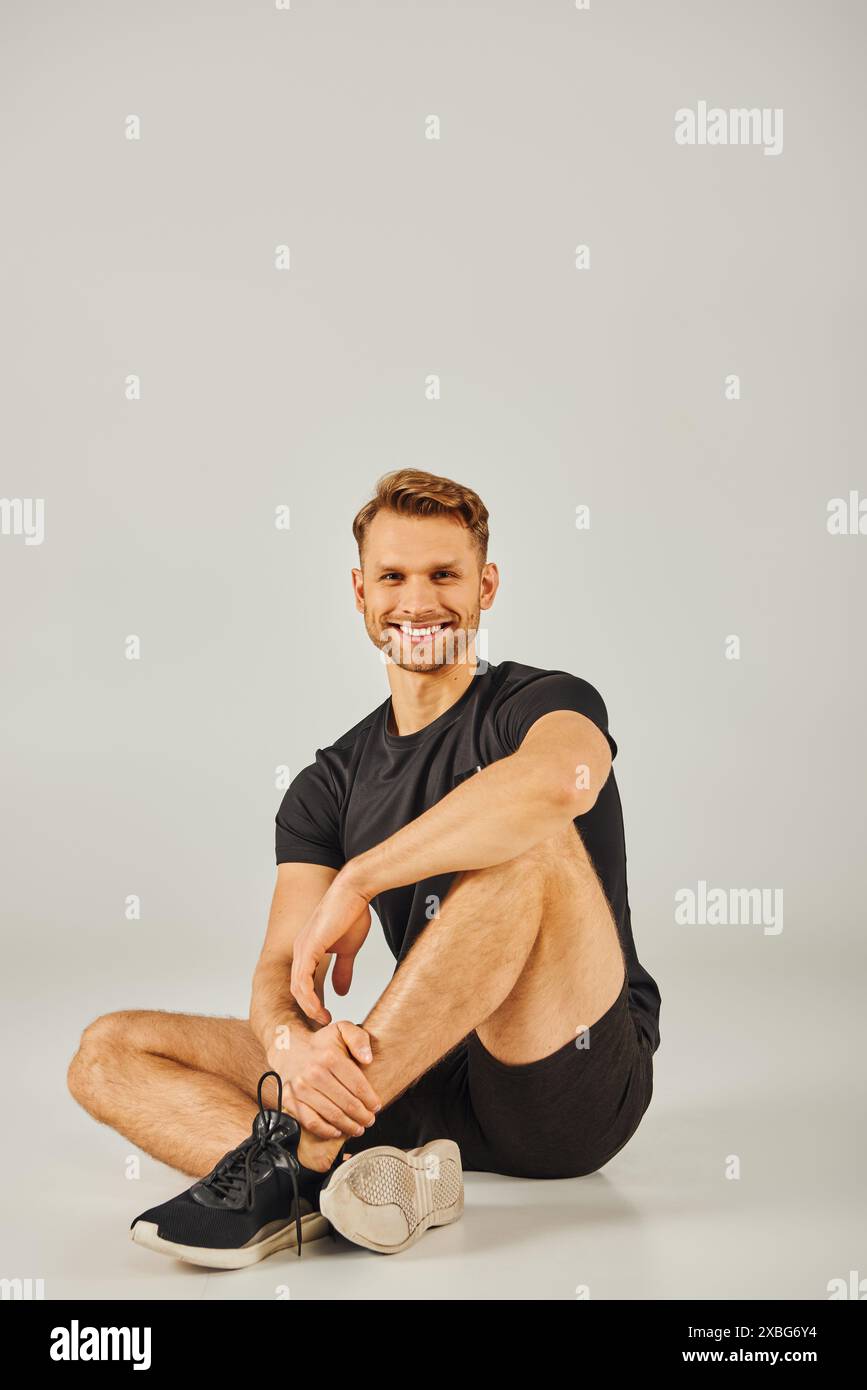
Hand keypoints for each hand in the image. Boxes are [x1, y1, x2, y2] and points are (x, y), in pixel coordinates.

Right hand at [266, 1020, 380, 1139]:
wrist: (289, 1049)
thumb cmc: (321, 1044)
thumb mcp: (342, 1030)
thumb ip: (359, 1039)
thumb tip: (368, 1058)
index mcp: (329, 1056)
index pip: (357, 1085)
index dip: (370, 1099)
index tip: (376, 1106)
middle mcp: (313, 1073)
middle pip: (346, 1102)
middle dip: (362, 1115)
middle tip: (369, 1120)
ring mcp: (300, 1088)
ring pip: (331, 1114)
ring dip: (348, 1125)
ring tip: (358, 1128)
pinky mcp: (289, 1100)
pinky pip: (310, 1122)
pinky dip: (326, 1130)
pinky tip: (337, 1131)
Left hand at [290, 869, 371, 1023]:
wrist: (355, 891)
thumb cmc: (352, 914)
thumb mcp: (348, 949)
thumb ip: (342, 970)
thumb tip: (341, 992)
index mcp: (307, 950)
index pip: (302, 983)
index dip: (312, 1002)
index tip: (325, 1016)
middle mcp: (300, 950)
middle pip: (296, 989)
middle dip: (308, 1009)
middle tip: (323, 1024)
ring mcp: (302, 949)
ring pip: (297, 988)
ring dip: (309, 1007)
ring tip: (323, 1020)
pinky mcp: (309, 948)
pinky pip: (302, 980)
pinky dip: (309, 997)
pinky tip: (320, 1008)